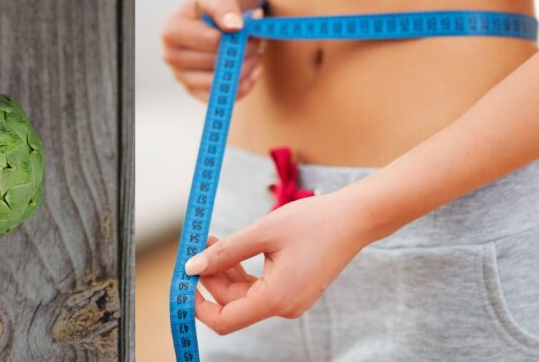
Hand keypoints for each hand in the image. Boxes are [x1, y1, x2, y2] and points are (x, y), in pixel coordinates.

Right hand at [161, 0, 263, 100]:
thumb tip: (235, 26)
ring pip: (219, 84)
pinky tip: (254, 70)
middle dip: (244, 52)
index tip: (250, 29)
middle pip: (216, 63)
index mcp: (172, 32)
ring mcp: (181, 77)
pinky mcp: (194, 91)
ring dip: (246, 69)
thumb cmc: (208, 8)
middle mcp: (171, 58)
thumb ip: (224, 6)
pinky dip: (243, 87)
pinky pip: (221, 98)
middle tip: (257, 40)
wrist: (203, 20)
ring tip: (256, 53)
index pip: (212, 41)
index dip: (237, 37)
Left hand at [185, 192, 373, 334]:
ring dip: (224, 271)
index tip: (184, 280)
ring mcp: (290, 301)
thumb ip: (225, 252)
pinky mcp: (293, 290)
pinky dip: (241, 271)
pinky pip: (259, 288)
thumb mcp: (261, 232)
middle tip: (199, 243)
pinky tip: (232, 248)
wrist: (354, 218)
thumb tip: (192, 267)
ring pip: (244, 295)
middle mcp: (284, 307)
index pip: (225, 320)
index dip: (199, 305)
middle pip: (232, 304)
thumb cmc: (312, 222)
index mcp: (276, 299)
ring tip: (212, 240)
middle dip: (211, 276)